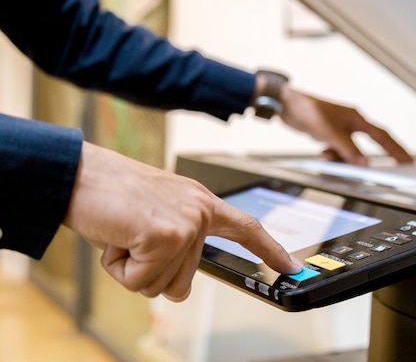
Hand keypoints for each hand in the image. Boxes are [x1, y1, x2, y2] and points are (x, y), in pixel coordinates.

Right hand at [63, 142, 301, 301]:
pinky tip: (116, 237)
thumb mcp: (156, 214)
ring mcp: (187, 223)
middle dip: (150, 272)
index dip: (270, 250)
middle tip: (132, 238)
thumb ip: (179, 242)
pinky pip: (140, 281)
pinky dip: (120, 268)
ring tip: (124, 234)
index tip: (290, 268)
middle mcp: (200, 210)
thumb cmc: (111, 195)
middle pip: (185, 281)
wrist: (79, 174)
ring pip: (162, 285)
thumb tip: (181, 285)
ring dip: (133, 269)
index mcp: (201, 202)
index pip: (246, 228)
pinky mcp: (167, 235)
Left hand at [279, 87, 413, 165]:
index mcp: (356, 119)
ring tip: (329, 155)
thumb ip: (348, 150)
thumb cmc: (308, 110)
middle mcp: (351, 123)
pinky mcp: (330, 133)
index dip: (396, 149)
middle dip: (375, 157)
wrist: (287, 105)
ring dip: (342, 157)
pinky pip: (338, 149)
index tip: (408, 160)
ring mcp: (341, 128)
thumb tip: (364, 164)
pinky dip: (333, 155)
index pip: (382, 137)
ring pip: (350, 150)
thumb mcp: (329, 134)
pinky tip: (324, 152)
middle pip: (371, 144)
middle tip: (391, 168)